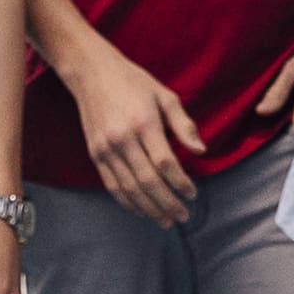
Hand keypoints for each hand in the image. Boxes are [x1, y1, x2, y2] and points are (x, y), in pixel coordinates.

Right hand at [59, 35, 203, 227]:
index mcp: (144, 123)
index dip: (181, 183)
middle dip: (168, 202)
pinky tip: (141, 211)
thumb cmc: (134, 82)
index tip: (193, 194)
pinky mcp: (95, 154)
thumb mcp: (166, 96)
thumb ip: (184, 125)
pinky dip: (127, 202)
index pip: (165, 164)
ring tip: (165, 220)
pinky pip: (112, 185)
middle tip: (183, 216)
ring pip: (129, 188)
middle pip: (148, 181)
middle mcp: (123, 139)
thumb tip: (201, 151)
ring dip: (149, 208)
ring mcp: (106, 149)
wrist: (92, 73)